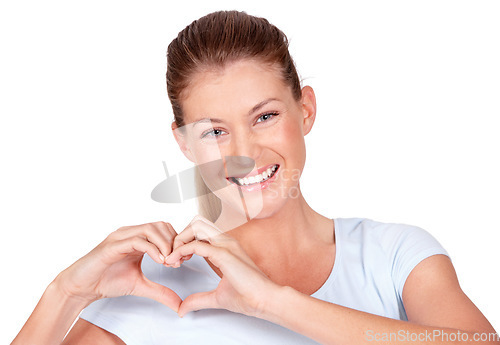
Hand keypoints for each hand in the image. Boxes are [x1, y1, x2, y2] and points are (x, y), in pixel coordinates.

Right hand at [54, 221, 181, 311]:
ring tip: (170, 262)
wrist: (81, 287)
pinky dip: (152, 249)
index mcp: (137, 238)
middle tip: (178, 261)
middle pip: (160, 226)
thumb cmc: (106, 281)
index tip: (184, 259)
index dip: (177, 242)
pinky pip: (137, 240)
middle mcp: (130, 233)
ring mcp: (121, 237)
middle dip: (173, 243)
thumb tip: (179, 303)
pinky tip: (160, 262)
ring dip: (165, 245)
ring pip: (151, 229)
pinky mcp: (112, 245)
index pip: (164, 229)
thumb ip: (160, 291)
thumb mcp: (140, 286)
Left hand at [165, 215, 280, 317]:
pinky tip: (175, 261)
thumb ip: (198, 299)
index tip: (175, 261)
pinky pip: (196, 244)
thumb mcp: (216, 297)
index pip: (200, 232)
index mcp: (226, 247)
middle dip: (180, 237)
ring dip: (180, 240)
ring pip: (195, 226)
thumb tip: (183, 308)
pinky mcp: (224, 253)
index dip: (184, 243)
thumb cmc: (248, 296)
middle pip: (196, 223)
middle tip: (172, 257)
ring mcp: (226, 245)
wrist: (264, 301)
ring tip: (173, 257)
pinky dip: (181, 250)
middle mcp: (226, 241)